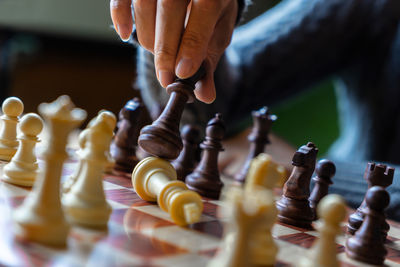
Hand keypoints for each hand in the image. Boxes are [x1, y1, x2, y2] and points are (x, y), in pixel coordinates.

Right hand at [110, 0, 237, 102]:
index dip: (191, 45)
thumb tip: (205, 95)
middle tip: (166, 79)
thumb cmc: (211, 11)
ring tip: (160, 57)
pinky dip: (120, 16)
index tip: (182, 73)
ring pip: (145, 7)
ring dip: (149, 40)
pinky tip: (125, 35)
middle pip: (169, 9)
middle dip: (166, 50)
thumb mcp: (217, 34)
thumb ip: (209, 62)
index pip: (204, 11)